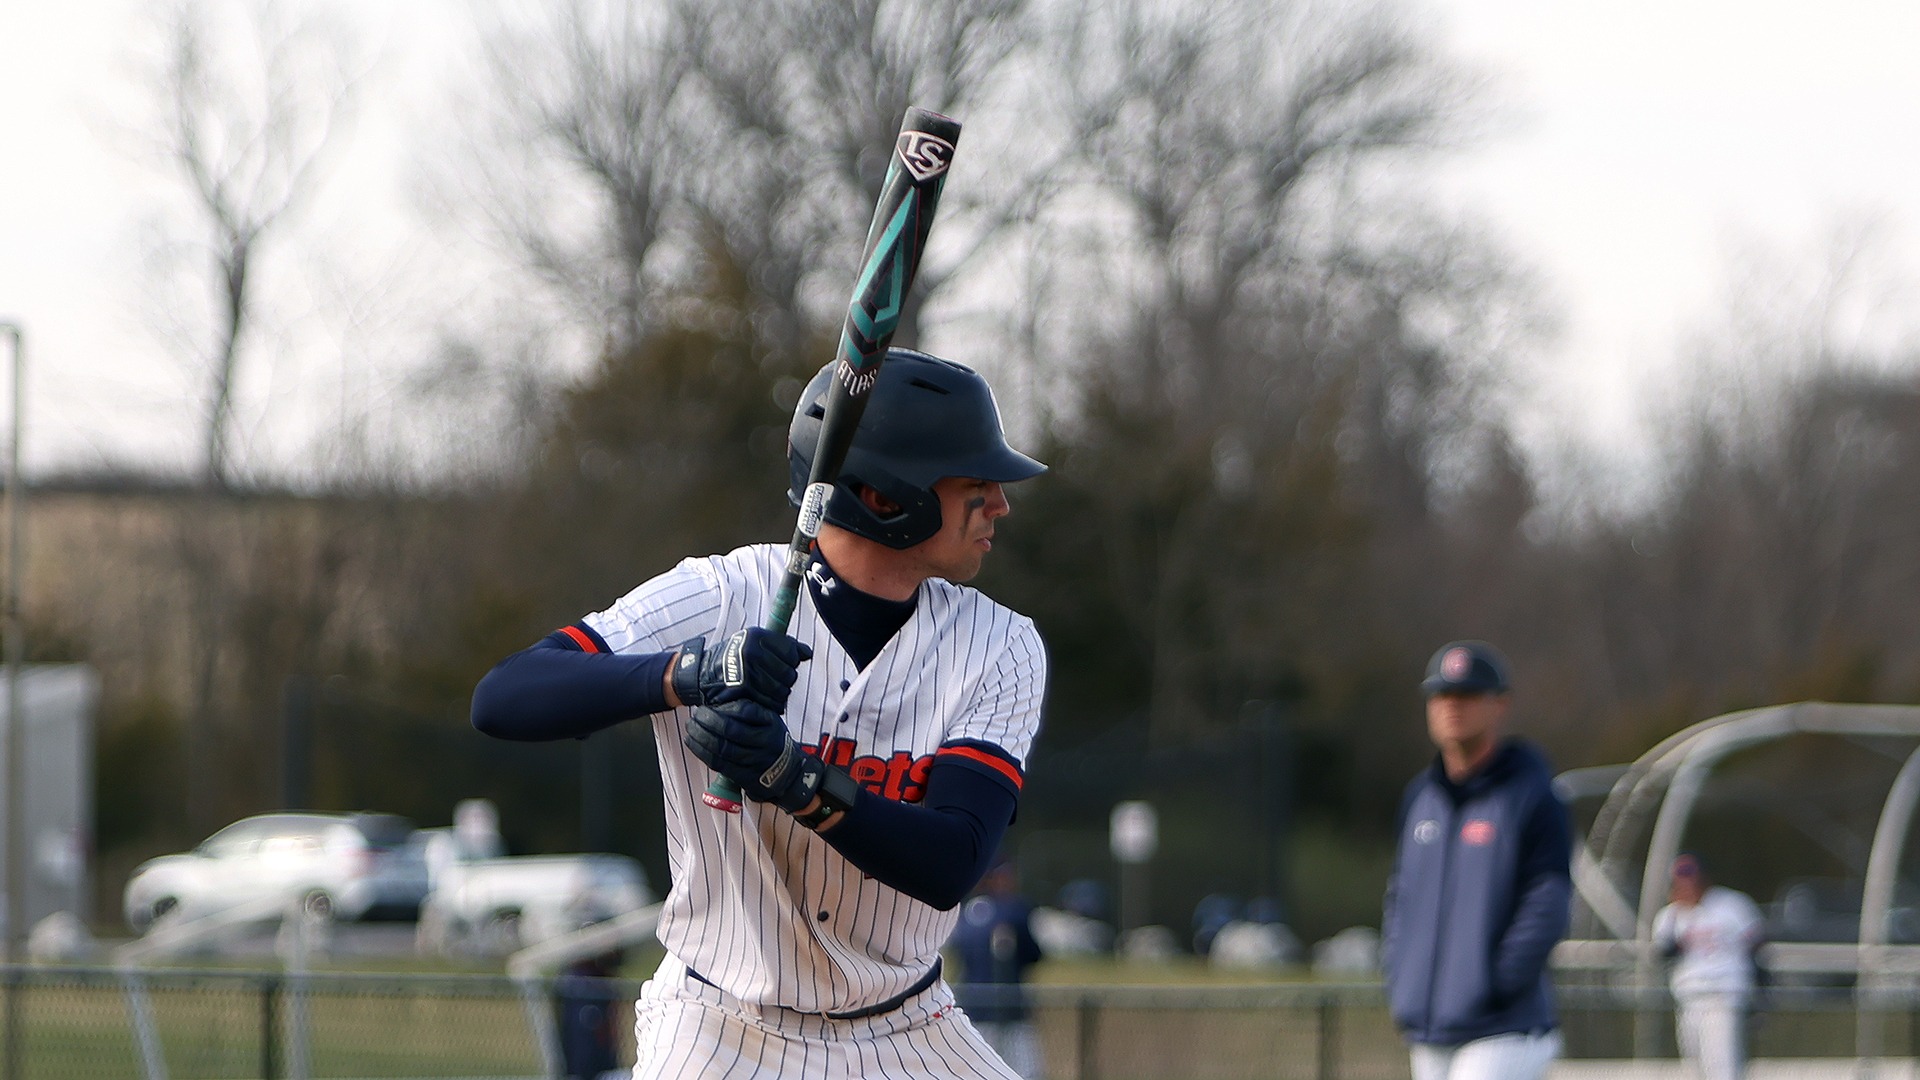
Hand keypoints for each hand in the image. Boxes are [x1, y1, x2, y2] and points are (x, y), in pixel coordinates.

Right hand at [671, 629, 812, 711]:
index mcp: (757, 636)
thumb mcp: (754, 645)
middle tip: (772, 681)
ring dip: (779, 694)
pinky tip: (764, 701)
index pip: (792, 652)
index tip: (782, 666)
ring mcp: (748, 670)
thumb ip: (783, 647)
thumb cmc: (733, 660)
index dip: (791, 663)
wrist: (702, 675)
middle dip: (785, 681)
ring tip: (768, 691)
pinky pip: (771, 702)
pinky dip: (772, 705)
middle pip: (789, 673)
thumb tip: (808, 653)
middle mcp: (753, 651)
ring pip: (783, 689)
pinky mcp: (744, 689)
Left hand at [684, 700, 829, 812]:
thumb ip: (750, 712)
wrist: (789, 773)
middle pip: (730, 729)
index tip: (707, 705)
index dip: (722, 708)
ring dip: (701, 736)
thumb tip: (718, 704)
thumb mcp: (770, 721)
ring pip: (722, 747)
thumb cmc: (772, 742)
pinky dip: (702, 752)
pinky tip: (692, 743)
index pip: (744, 711)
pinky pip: (719, 764)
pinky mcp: (746, 777)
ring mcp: (755, 761)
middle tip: (695, 715)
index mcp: (771, 724)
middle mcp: (765, 742)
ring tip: (690, 728)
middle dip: (707, 721)